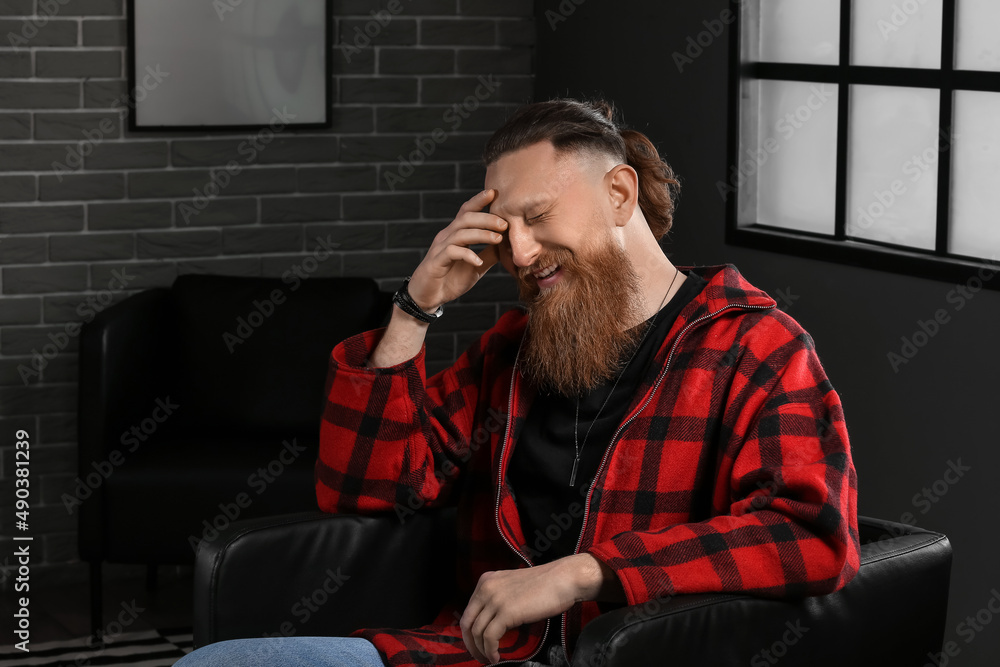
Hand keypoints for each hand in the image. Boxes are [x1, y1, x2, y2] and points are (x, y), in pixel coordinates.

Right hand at [407, 189, 506, 311]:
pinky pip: (452, 252)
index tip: (494, 193)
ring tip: (498, 239)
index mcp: (455, 234)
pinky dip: (467, 255)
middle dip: (486, 218)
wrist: (428, 297)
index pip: (467, 212)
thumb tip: (508, 245)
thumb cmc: (450, 279)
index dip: (479, 201)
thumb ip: (489, 254)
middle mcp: (446, 236)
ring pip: (460, 233)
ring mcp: (440, 248)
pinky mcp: (436, 262)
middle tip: (505, 223)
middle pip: (466, 218)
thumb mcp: (476, 266)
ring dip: (481, 234)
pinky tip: (478, 261)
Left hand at [459, 554, 611, 664]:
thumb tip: (490, 622)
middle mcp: (487, 588)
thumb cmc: (544, 585)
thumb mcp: (512, 587)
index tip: (476, 644)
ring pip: (477, 632)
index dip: (470, 632)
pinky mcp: (506, 612)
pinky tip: (496, 658)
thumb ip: (498, 598)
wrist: (563, 579)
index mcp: (486, 580)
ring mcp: (495, 599)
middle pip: (468, 622)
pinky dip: (490, 650)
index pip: (469, 611)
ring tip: (490, 659)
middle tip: (479, 656)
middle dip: (471, 643)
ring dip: (481, 650)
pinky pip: (490, 637)